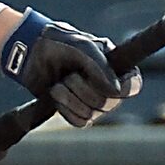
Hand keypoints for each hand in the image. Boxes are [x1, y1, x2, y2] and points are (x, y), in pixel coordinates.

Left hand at [0, 8, 139, 125]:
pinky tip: (56, 95)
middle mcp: (108, 86)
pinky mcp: (76, 111)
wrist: (31, 52)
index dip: (125, 89)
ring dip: (69, 97)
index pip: (134, 85)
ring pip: (91, 113)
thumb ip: (100, 67)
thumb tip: (115, 92)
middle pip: (109, 104)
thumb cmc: (58, 42)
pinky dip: (64, 108)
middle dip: (84, 89)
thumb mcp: (82, 47)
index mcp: (115, 66)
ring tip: (59, 82)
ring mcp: (92, 101)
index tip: (111, 85)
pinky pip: (79, 122)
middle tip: (71, 75)